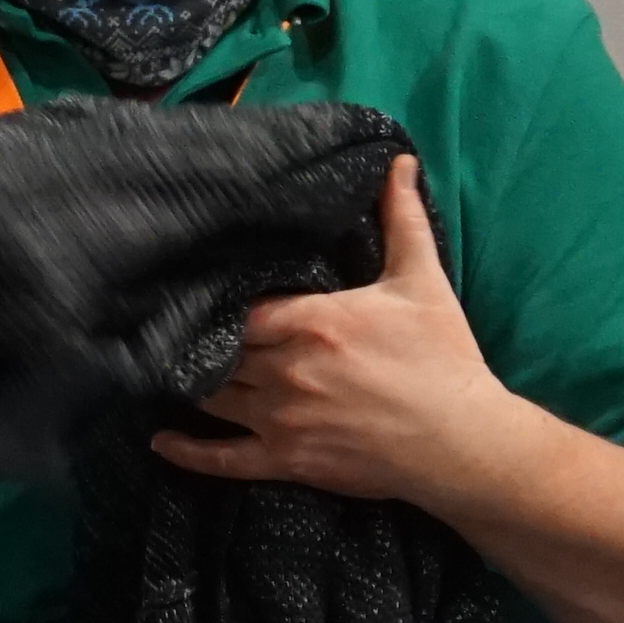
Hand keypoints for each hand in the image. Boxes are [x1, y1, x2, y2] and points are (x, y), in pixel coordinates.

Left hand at [150, 157, 534, 502]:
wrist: (462, 441)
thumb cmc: (443, 358)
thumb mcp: (422, 280)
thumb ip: (401, 218)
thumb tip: (399, 162)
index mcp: (311, 320)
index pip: (240, 307)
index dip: (219, 303)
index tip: (201, 295)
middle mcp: (286, 368)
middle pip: (220, 350)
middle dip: (200, 342)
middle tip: (174, 333)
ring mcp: (281, 418)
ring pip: (213, 397)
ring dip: (190, 385)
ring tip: (165, 372)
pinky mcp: (287, 460)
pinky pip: (223, 459)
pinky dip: (188, 451)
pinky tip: (161, 440)